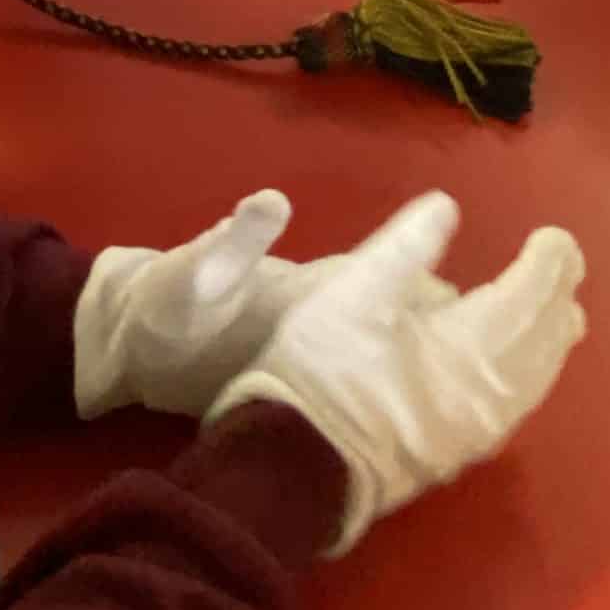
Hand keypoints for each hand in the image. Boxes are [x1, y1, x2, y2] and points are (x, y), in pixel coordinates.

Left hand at [75, 189, 453, 420]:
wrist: (121, 344)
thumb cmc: (161, 303)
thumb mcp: (195, 273)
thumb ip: (233, 242)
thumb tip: (272, 200)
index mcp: (297, 285)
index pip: (373, 279)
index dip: (418, 286)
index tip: (464, 301)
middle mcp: (310, 310)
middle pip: (384, 314)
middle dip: (431, 328)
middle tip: (488, 348)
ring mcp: (300, 343)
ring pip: (368, 346)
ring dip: (408, 360)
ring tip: (464, 383)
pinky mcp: (286, 373)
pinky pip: (344, 378)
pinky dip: (375, 387)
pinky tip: (404, 409)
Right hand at [208, 192, 585, 555]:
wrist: (297, 463)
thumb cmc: (326, 368)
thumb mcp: (356, 290)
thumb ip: (407, 247)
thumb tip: (447, 208)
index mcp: (471, 346)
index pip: (527, 297)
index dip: (548, 264)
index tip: (555, 235)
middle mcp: (489, 391)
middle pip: (541, 339)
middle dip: (557, 297)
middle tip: (566, 263)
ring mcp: (478, 428)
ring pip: (536, 378)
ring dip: (552, 338)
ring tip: (562, 310)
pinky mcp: (460, 451)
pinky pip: (518, 404)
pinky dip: (534, 373)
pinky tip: (525, 365)